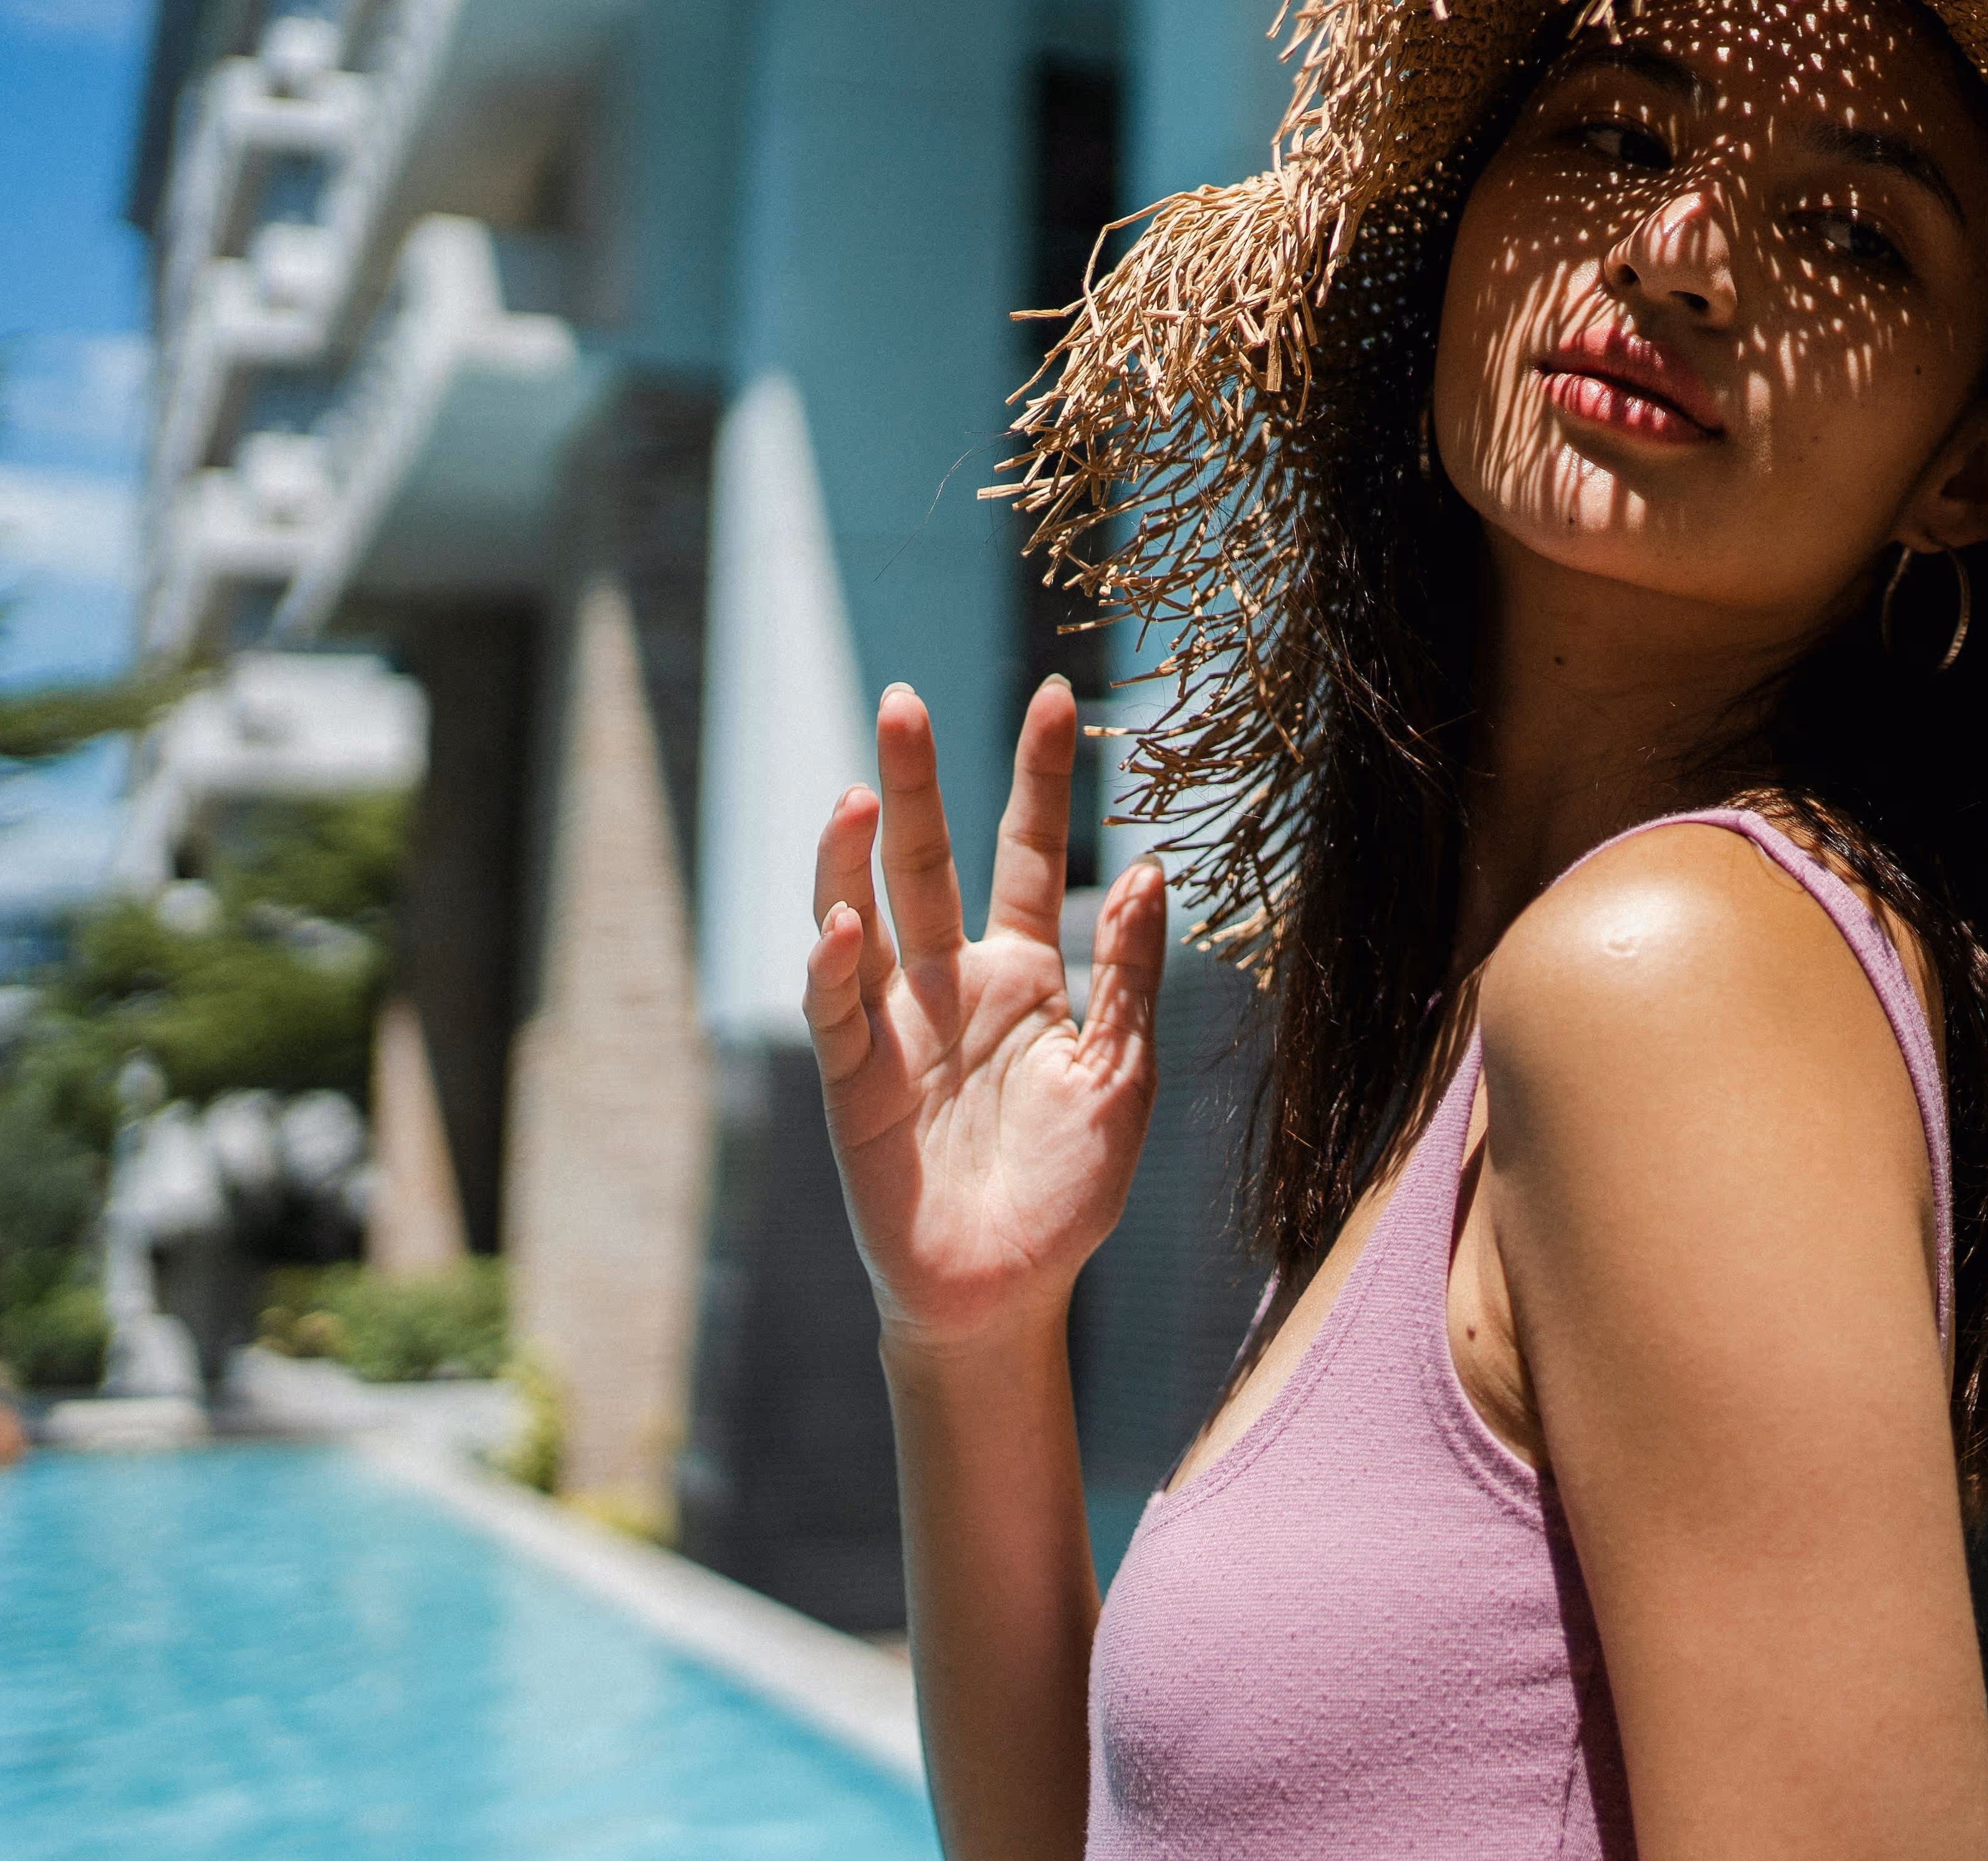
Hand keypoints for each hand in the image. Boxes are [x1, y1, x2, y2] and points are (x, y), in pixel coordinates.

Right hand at [804, 676, 1165, 1352]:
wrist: (1006, 1290)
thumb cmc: (1070, 1189)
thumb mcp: (1123, 1074)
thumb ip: (1129, 975)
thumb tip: (1154, 870)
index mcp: (1024, 972)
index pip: (1026, 852)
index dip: (1038, 778)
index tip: (1056, 695)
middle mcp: (951, 982)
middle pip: (925, 860)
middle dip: (913, 781)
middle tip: (902, 700)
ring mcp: (895, 1025)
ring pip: (860, 914)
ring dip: (851, 854)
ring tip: (858, 790)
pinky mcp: (851, 1080)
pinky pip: (835, 1008)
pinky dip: (833, 963)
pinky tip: (842, 923)